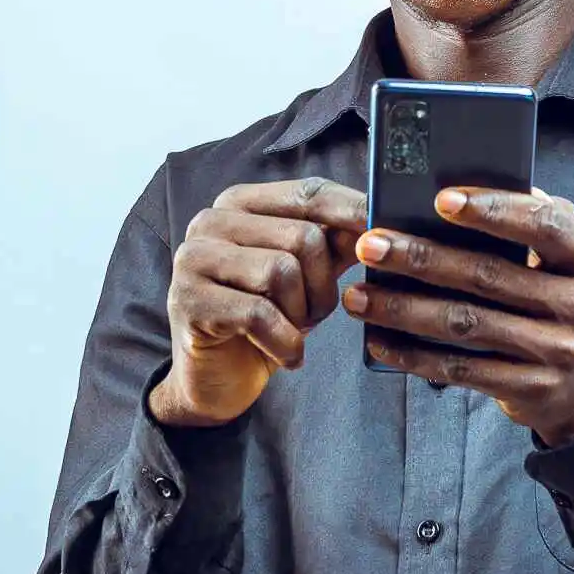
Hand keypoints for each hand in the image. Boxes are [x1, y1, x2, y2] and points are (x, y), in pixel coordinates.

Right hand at [153, 176, 365, 427]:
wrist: (216, 380)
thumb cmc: (263, 322)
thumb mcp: (306, 277)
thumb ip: (335, 244)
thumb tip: (379, 220)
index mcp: (241, 204)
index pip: (309, 193)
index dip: (352, 212)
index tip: (386, 232)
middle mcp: (211, 221)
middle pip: (303, 236)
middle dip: (322, 286)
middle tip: (313, 314)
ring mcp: (193, 258)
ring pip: (282, 271)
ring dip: (302, 314)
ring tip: (292, 330)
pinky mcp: (187, 300)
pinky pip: (259, 315)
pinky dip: (286, 342)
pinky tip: (286, 354)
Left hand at [343, 187, 573, 445]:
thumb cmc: (564, 309)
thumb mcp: (571, 266)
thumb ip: (539, 226)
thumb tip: (473, 187)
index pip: (545, 226)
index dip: (494, 209)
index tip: (440, 199)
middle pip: (489, 276)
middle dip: (421, 258)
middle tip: (370, 245)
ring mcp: (561, 353)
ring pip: (467, 325)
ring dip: (404, 309)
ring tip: (359, 296)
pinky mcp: (534, 390)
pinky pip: (464, 370)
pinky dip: (416, 356)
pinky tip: (380, 342)